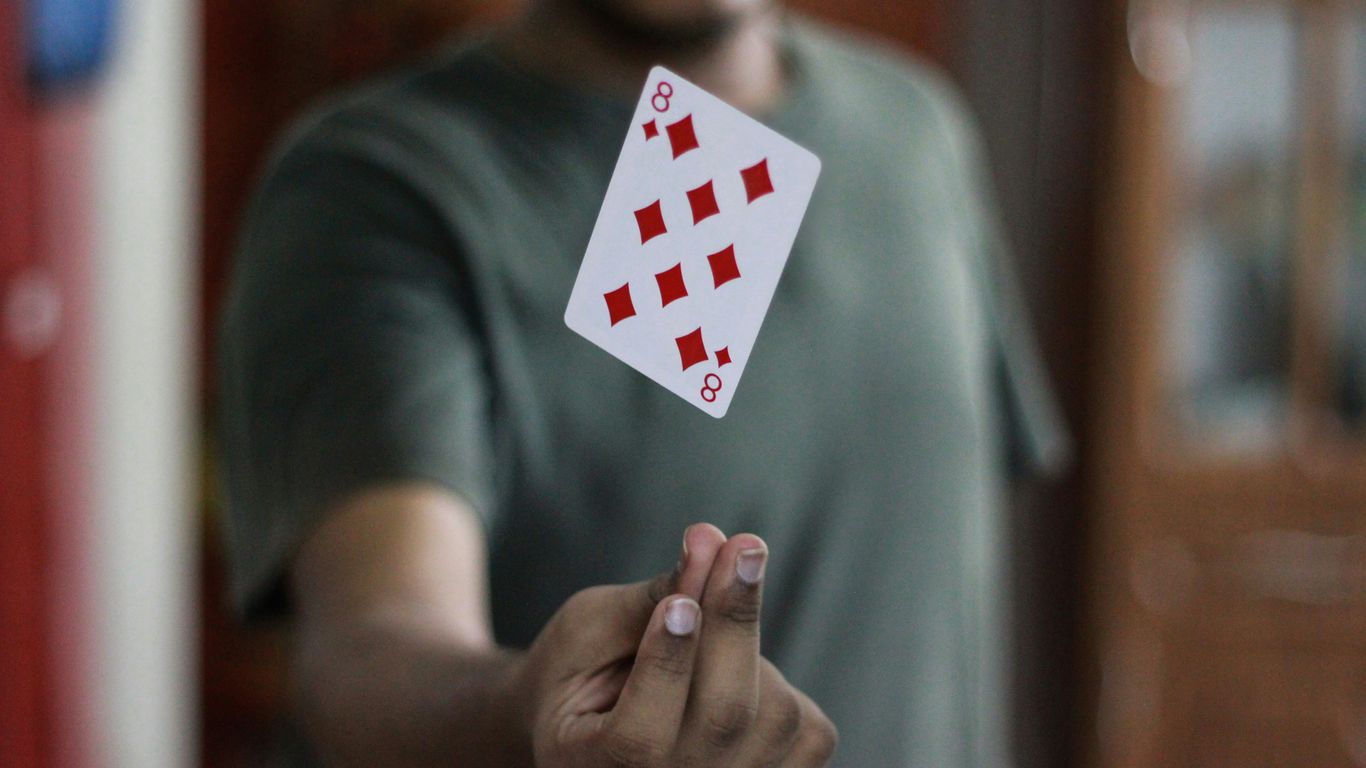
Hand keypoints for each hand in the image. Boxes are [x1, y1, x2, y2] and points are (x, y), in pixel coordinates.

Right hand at [515, 525, 838, 766]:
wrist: (600, 736)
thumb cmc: (586, 675)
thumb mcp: (590, 630)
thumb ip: (648, 596)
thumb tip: (710, 541)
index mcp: (588, 767)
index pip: (638, 736)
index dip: (665, 665)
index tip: (679, 604)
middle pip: (723, 716)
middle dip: (734, 622)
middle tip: (745, 547)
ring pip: (774, 714)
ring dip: (751, 654)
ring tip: (709, 650)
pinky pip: (811, 729)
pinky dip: (783, 688)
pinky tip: (741, 683)